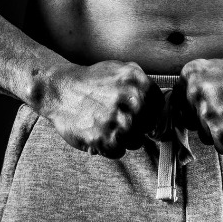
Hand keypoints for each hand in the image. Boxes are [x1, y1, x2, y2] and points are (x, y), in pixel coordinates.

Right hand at [45, 60, 164, 158]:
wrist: (61, 90)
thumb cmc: (92, 81)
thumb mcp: (120, 69)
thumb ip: (142, 83)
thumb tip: (161, 104)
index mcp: (136, 81)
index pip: (159, 106)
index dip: (151, 113)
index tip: (142, 116)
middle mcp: (129, 100)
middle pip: (149, 126)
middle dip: (138, 126)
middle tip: (121, 121)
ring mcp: (116, 120)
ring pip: (136, 141)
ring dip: (125, 138)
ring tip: (109, 126)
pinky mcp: (102, 138)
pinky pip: (119, 152)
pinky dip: (111, 147)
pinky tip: (101, 133)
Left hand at [178, 58, 222, 155]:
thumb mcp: (215, 70)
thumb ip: (194, 85)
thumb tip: (176, 107)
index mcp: (190, 74)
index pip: (178, 103)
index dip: (194, 109)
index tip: (211, 107)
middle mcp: (194, 92)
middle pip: (190, 121)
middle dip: (207, 122)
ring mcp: (207, 113)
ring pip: (204, 136)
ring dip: (221, 133)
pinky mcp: (220, 132)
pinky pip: (221, 148)